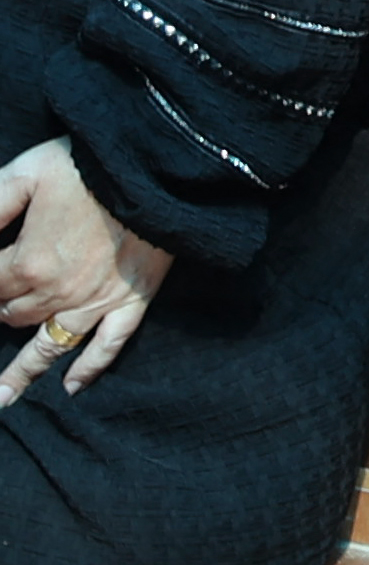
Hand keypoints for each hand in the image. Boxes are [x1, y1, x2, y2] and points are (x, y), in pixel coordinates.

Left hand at [0, 140, 167, 401]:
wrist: (156, 171)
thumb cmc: (87, 167)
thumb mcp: (25, 174)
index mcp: (26, 264)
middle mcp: (56, 293)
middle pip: (14, 316)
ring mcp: (95, 302)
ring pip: (50, 345)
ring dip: (24, 371)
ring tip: (3, 398)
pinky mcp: (131, 301)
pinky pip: (108, 344)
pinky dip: (89, 368)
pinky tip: (72, 386)